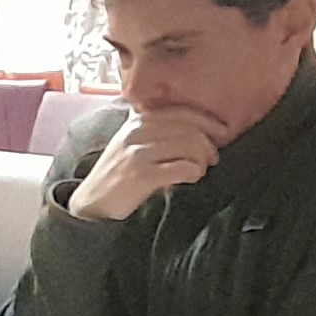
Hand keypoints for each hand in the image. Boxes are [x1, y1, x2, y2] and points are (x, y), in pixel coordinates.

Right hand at [63, 110, 219, 221]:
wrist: (92, 204)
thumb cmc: (118, 176)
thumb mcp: (131, 143)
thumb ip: (154, 130)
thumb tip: (196, 128)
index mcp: (137, 120)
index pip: (181, 112)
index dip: (208, 121)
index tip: (222, 133)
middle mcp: (137, 131)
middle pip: (189, 129)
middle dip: (208, 144)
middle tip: (213, 158)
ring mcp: (138, 152)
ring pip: (189, 146)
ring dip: (202, 159)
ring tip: (201, 169)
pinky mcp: (141, 175)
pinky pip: (182, 168)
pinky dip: (194, 172)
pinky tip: (192, 177)